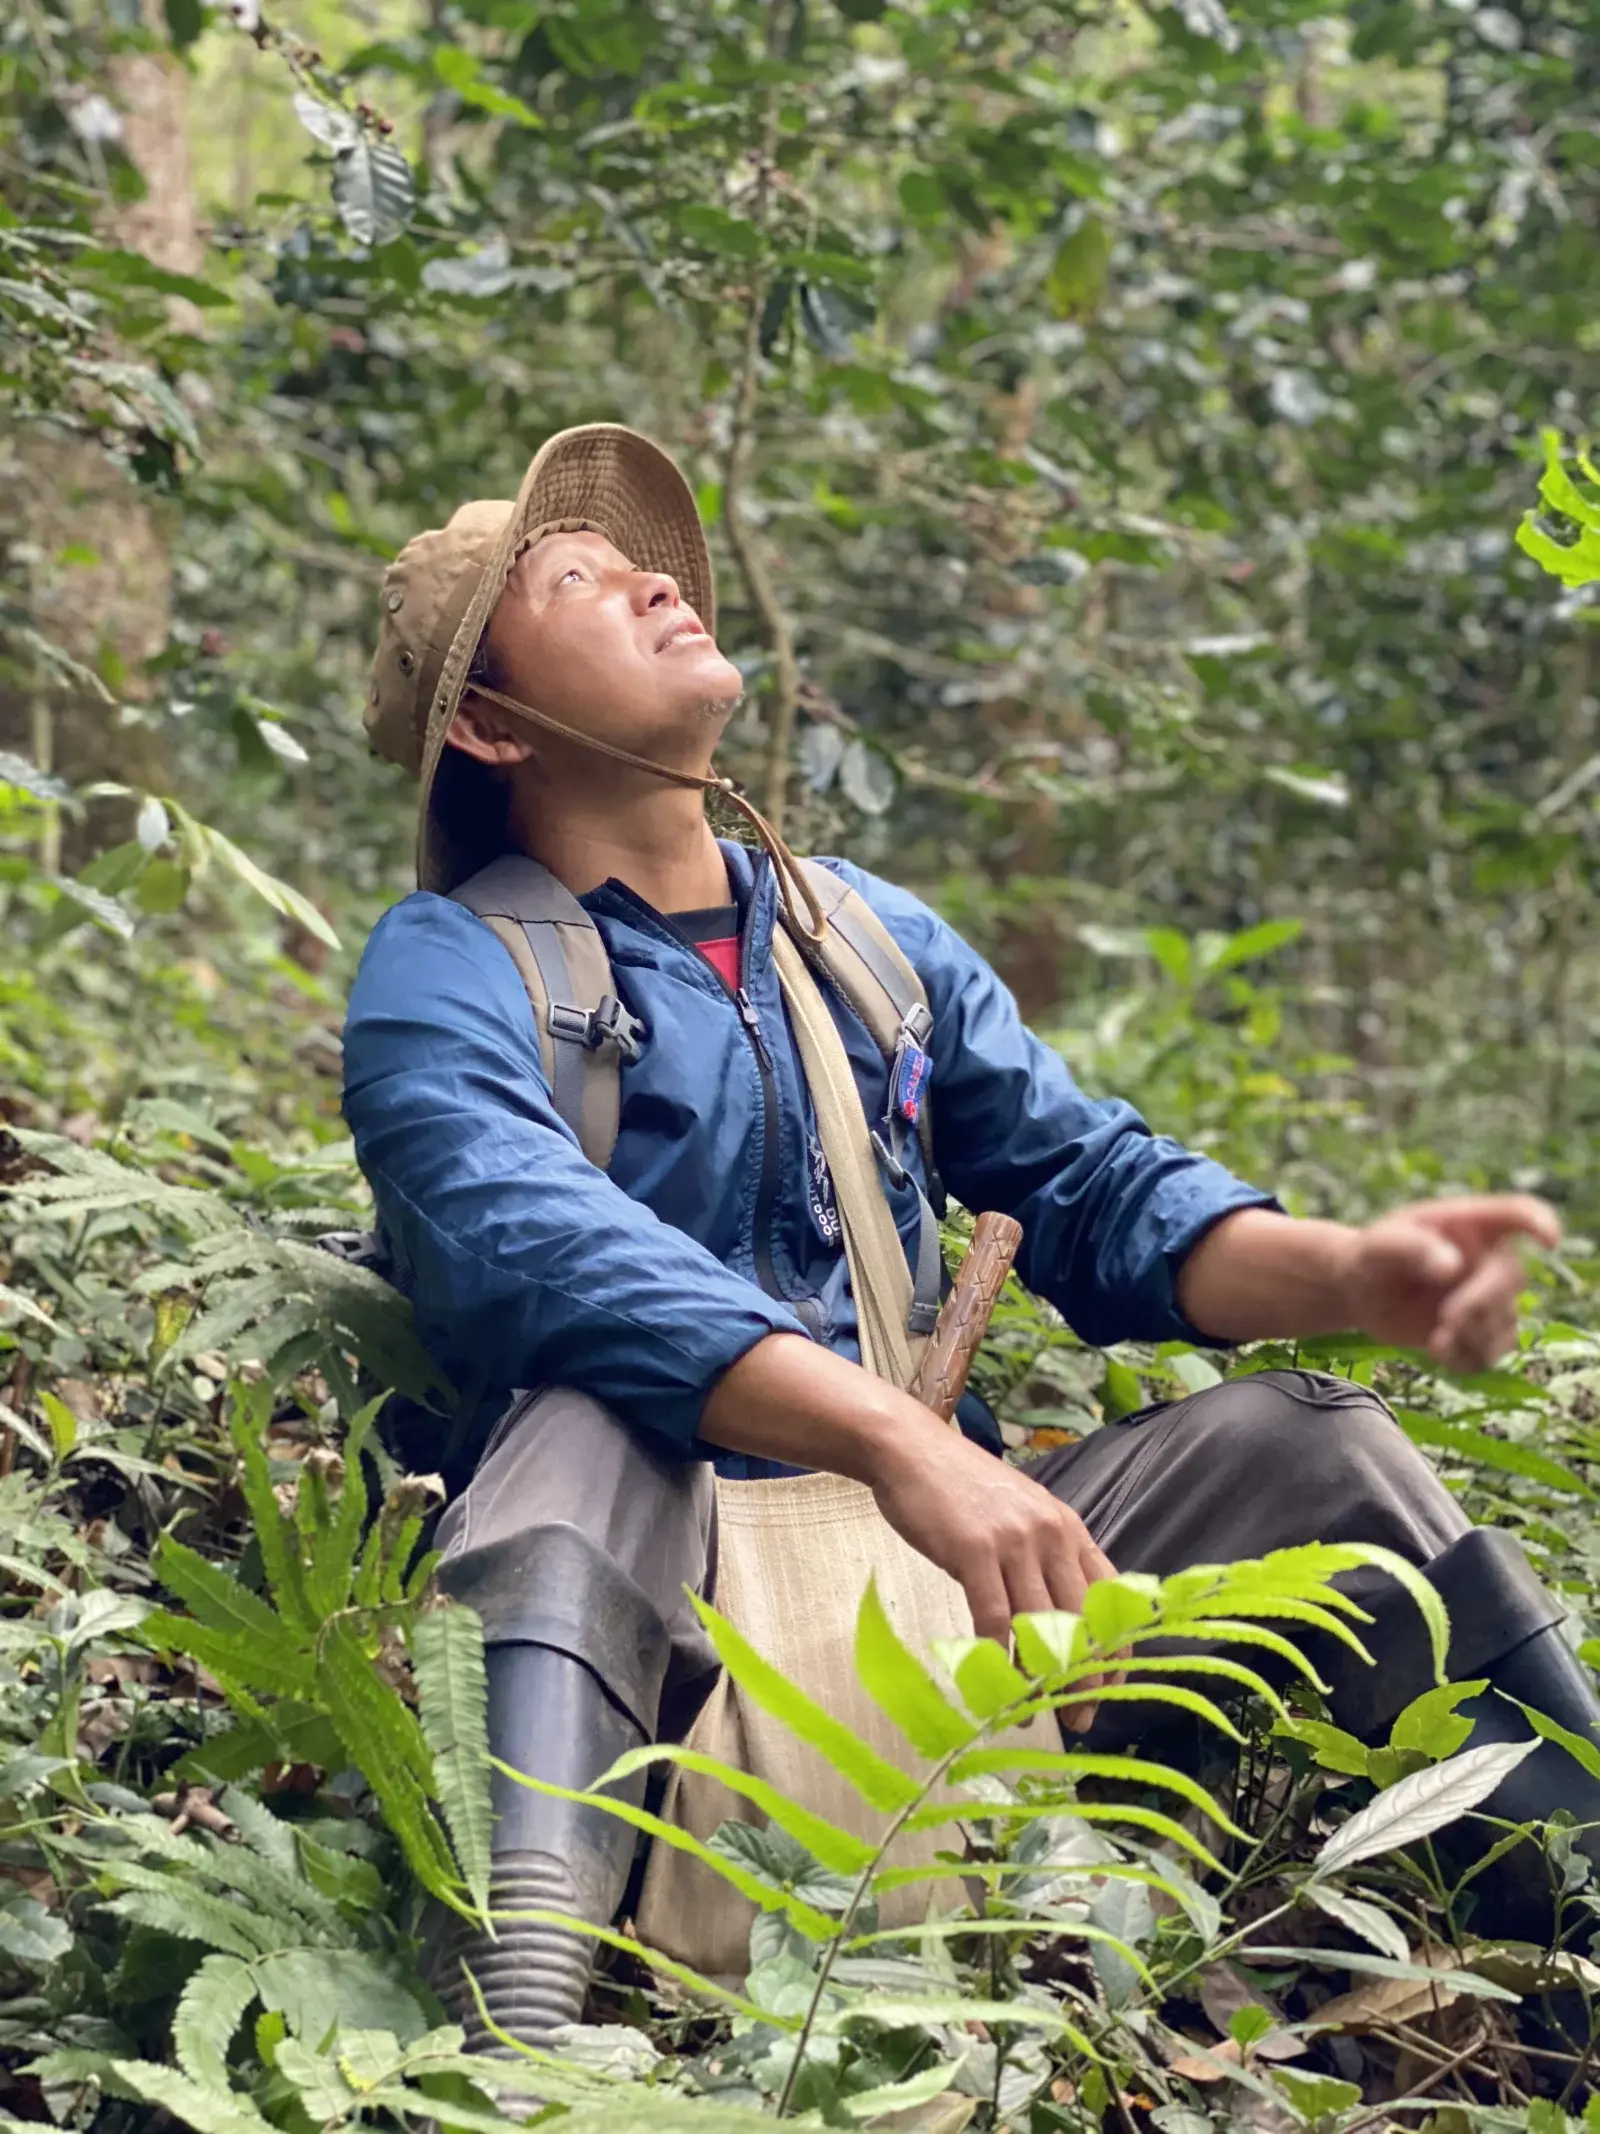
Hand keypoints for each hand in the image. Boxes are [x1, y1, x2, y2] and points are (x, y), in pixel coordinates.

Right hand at [869, 1424, 1118, 1730]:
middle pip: (1081, 1620)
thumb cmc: (961, 1488)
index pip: (1111, 1596)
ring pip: (1040, 1624)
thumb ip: (1044, 1557)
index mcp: (1068, 1526)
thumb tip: (1058, 1620)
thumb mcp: (1020, 1514)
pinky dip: (997, 1655)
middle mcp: (1050, 1533)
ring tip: (1034, 1710)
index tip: (1109, 1685)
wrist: (911, 1450)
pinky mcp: (975, 1551)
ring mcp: (1013, 1541)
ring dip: (1039, 1676)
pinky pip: (994, 1617)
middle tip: (1078, 1717)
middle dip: (1083, 1676)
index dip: (1115, 1646)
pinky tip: (994, 1677)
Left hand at [1341, 1194, 1560, 1371]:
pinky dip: (1469, 1360)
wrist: (1359, 1291)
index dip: (1538, 1222)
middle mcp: (1487, 1258)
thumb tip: (1451, 1264)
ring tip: (1436, 1342)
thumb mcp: (1378, 1245)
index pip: (1515, 1213)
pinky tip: (1440, 1354)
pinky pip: (1491, 1353)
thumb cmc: (1372, 1255)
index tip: (1549, 1238)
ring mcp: (1487, 1297)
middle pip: (1510, 1279)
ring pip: (1505, 1322)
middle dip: (1482, 1302)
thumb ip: (1409, 1247)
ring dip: (1474, 1337)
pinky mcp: (1478, 1331)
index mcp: (1469, 1224)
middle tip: (1447, 1319)